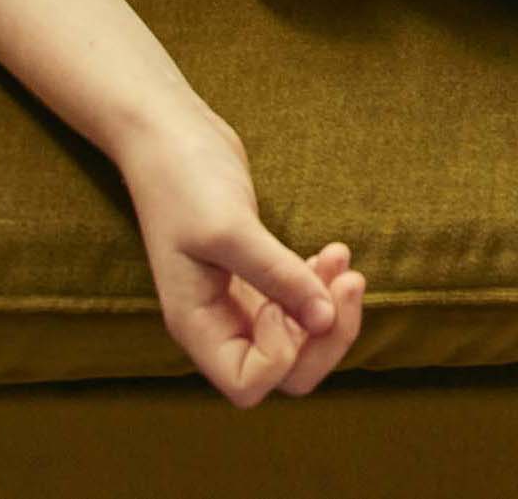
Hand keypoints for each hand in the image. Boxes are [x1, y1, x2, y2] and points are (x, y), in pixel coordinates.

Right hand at [119, 106, 365, 405]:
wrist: (168, 132)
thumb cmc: (184, 178)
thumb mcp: (230, 227)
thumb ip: (278, 276)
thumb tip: (326, 320)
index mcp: (197, 325)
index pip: (247, 384)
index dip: (281, 352)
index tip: (283, 299)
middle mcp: (218, 322)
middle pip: (284, 370)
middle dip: (324, 337)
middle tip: (349, 283)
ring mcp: (237, 298)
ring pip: (297, 338)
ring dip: (330, 308)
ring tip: (344, 263)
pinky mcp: (254, 272)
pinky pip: (296, 302)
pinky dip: (321, 285)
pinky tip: (334, 253)